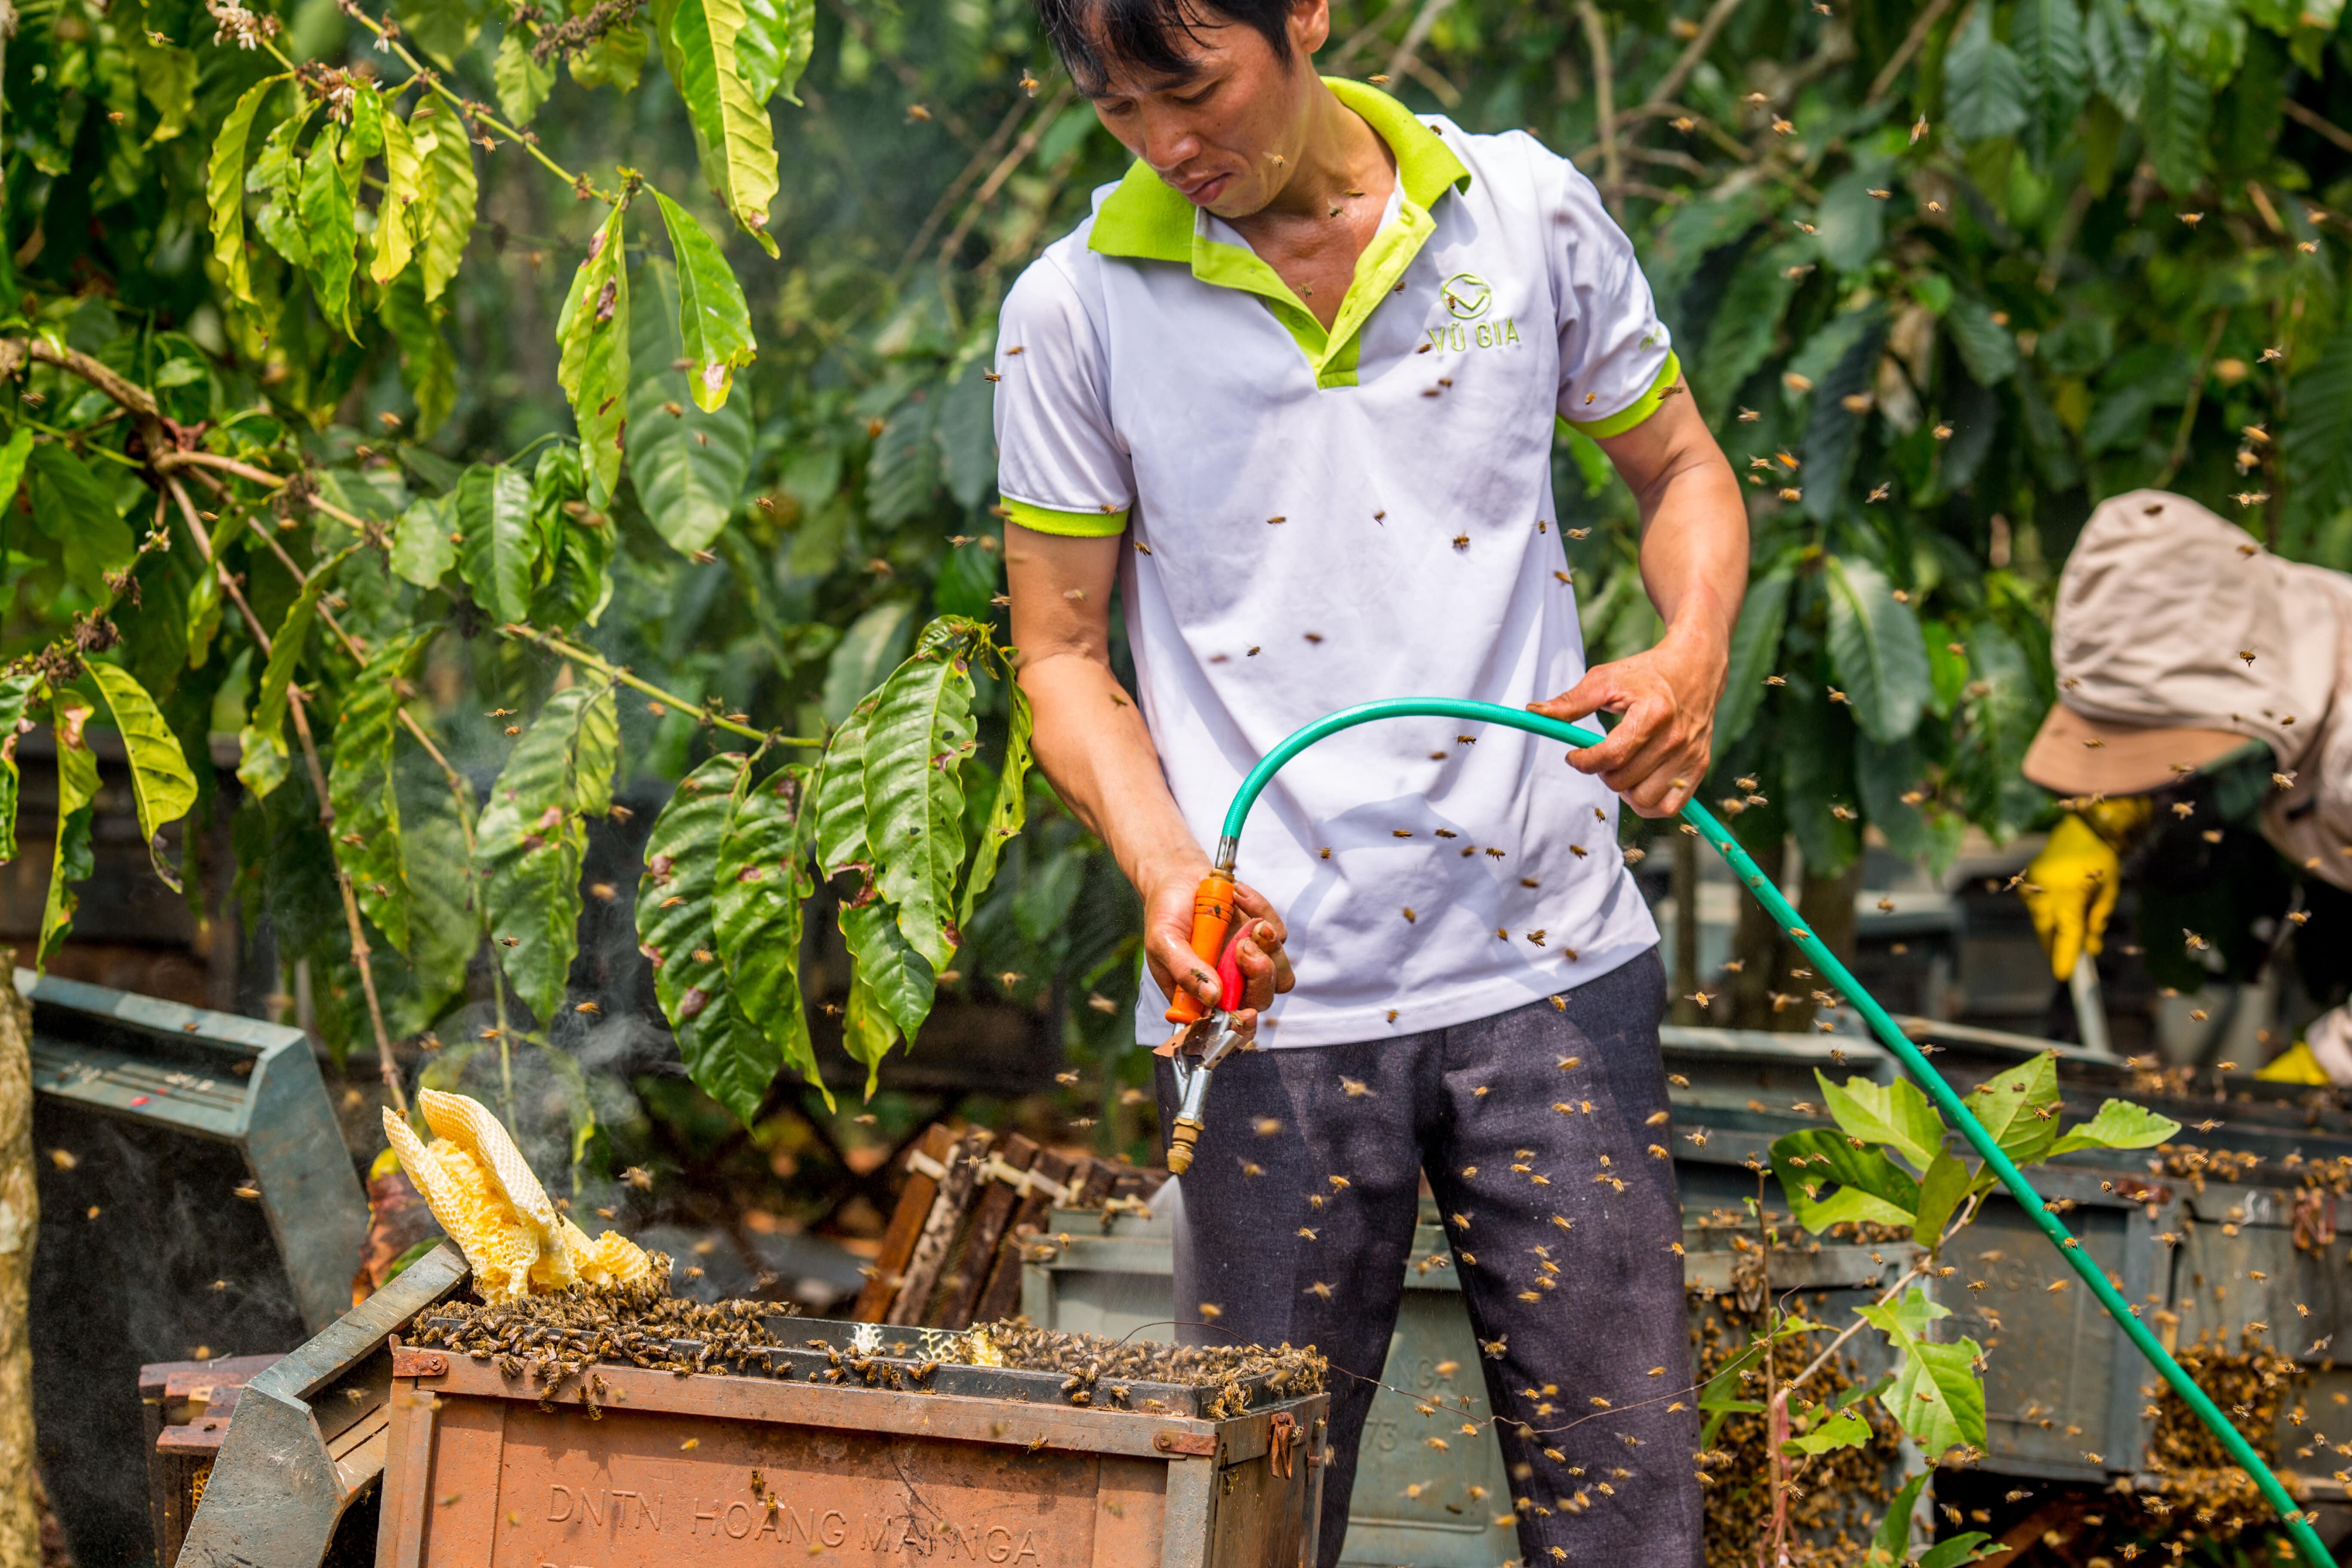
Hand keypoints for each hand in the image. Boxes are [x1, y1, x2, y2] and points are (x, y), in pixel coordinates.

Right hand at [1141, 863, 1293, 1044]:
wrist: (1179, 879)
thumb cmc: (1166, 916)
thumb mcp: (1165, 943)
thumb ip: (1185, 971)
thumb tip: (1212, 997)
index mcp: (1202, 997)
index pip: (1228, 1026)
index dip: (1242, 1027)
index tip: (1246, 1013)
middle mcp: (1230, 985)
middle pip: (1262, 999)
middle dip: (1259, 976)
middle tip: (1242, 947)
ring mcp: (1249, 962)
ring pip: (1280, 973)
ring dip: (1268, 947)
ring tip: (1248, 923)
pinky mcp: (1263, 937)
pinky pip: (1279, 934)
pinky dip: (1261, 911)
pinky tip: (1238, 897)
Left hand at [1529, 618, 1725, 816]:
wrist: (1694, 669)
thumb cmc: (1645, 674)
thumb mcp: (1606, 679)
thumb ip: (1571, 701)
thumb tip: (1535, 712)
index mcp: (1654, 714)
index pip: (1611, 757)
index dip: (1584, 762)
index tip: (1574, 755)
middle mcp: (1676, 738)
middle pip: (1623, 781)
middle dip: (1602, 772)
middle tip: (1601, 756)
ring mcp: (1690, 755)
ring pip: (1643, 801)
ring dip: (1624, 790)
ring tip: (1621, 767)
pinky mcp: (1699, 767)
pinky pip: (1669, 807)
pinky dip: (1648, 804)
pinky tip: (1638, 782)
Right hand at [2022, 814, 2122, 980]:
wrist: (2079, 829)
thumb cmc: (2100, 859)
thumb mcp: (2107, 890)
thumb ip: (2097, 920)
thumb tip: (2091, 948)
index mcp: (2067, 892)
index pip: (2067, 931)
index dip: (2065, 955)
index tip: (2063, 976)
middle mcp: (2045, 891)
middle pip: (2047, 931)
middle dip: (2056, 949)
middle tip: (2068, 966)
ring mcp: (2031, 887)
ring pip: (2040, 923)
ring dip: (2053, 933)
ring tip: (2072, 935)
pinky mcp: (2026, 884)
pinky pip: (2037, 910)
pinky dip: (2049, 918)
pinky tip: (2062, 913)